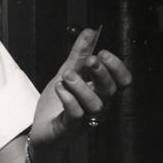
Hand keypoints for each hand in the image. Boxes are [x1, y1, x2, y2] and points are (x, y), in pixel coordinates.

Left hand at [30, 28, 131, 162]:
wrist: (41, 130)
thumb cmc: (59, 103)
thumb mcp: (67, 73)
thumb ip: (79, 54)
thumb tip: (90, 32)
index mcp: (101, 92)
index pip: (121, 81)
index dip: (116, 67)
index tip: (102, 52)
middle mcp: (99, 107)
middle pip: (111, 91)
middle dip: (102, 73)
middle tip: (89, 60)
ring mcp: (85, 119)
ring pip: (95, 104)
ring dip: (81, 86)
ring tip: (67, 75)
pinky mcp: (69, 128)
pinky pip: (76, 115)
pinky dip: (69, 99)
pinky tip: (60, 88)